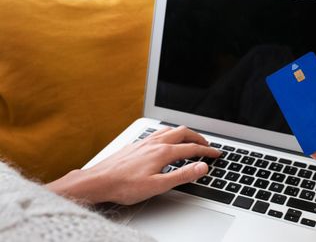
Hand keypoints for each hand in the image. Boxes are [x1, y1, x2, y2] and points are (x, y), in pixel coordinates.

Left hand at [47, 126, 220, 204]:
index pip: (192, 148)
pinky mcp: (137, 144)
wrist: (98, 181)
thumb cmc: (124, 186)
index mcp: (163, 152)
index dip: (207, 151)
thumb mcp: (158, 185)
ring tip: (190, 140)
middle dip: (198, 138)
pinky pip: (159, 133)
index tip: (216, 154)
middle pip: (183, 133)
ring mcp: (145, 141)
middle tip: (207, 145)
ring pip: (170, 130)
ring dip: (184, 134)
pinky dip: (170, 134)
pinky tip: (166, 141)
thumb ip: (182, 175)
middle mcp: (155, 142)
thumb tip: (202, 167)